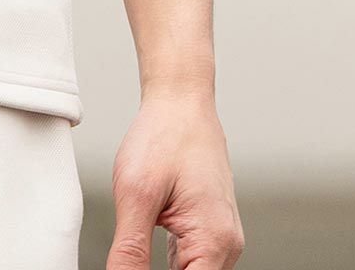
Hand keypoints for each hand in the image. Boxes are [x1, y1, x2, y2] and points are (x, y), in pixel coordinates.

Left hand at [106, 85, 244, 269]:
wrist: (180, 101)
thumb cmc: (163, 136)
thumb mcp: (136, 194)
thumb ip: (130, 249)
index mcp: (215, 242)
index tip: (128, 268)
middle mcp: (226, 245)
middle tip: (128, 256)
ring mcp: (220, 236)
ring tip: (137, 246)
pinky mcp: (209, 227)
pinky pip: (191, 260)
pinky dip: (171, 263)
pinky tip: (147, 249)